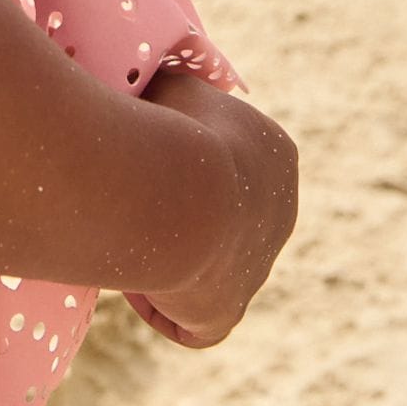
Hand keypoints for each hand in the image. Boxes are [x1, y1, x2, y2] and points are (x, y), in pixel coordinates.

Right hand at [127, 68, 298, 348]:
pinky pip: (193, 320)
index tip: (147, 157)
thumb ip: (169, 92)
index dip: (183, 161)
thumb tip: (147, 88)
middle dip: (180, 213)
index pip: (230, 163)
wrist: (183, 193)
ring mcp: (257, 268)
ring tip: (128, 238)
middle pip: (224, 219)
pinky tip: (137, 282)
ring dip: (168, 258)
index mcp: (275, 156)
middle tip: (133, 201)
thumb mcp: (171, 86)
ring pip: (207, 268)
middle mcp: (278, 215)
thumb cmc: (174, 128)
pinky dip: (162, 307)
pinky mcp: (227, 311)